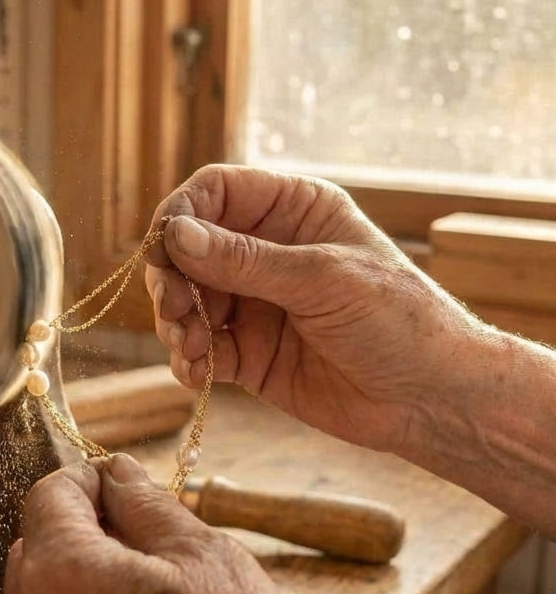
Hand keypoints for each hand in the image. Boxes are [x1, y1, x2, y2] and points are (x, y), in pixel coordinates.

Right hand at [145, 165, 482, 455]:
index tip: (161, 249)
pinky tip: (198, 374)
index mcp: (292, 212)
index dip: (180, 214)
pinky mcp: (248, 354)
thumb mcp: (321, 280)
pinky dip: (189, 362)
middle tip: (177, 309)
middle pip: (188, 250)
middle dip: (173, 279)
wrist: (431, 400)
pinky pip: (200, 351)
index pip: (215, 193)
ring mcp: (254, 305)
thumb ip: (245, 261)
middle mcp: (265, 253)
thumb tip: (175, 235)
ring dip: (176, 324)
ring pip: (186, 302)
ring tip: (190, 348)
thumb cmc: (399, 321)